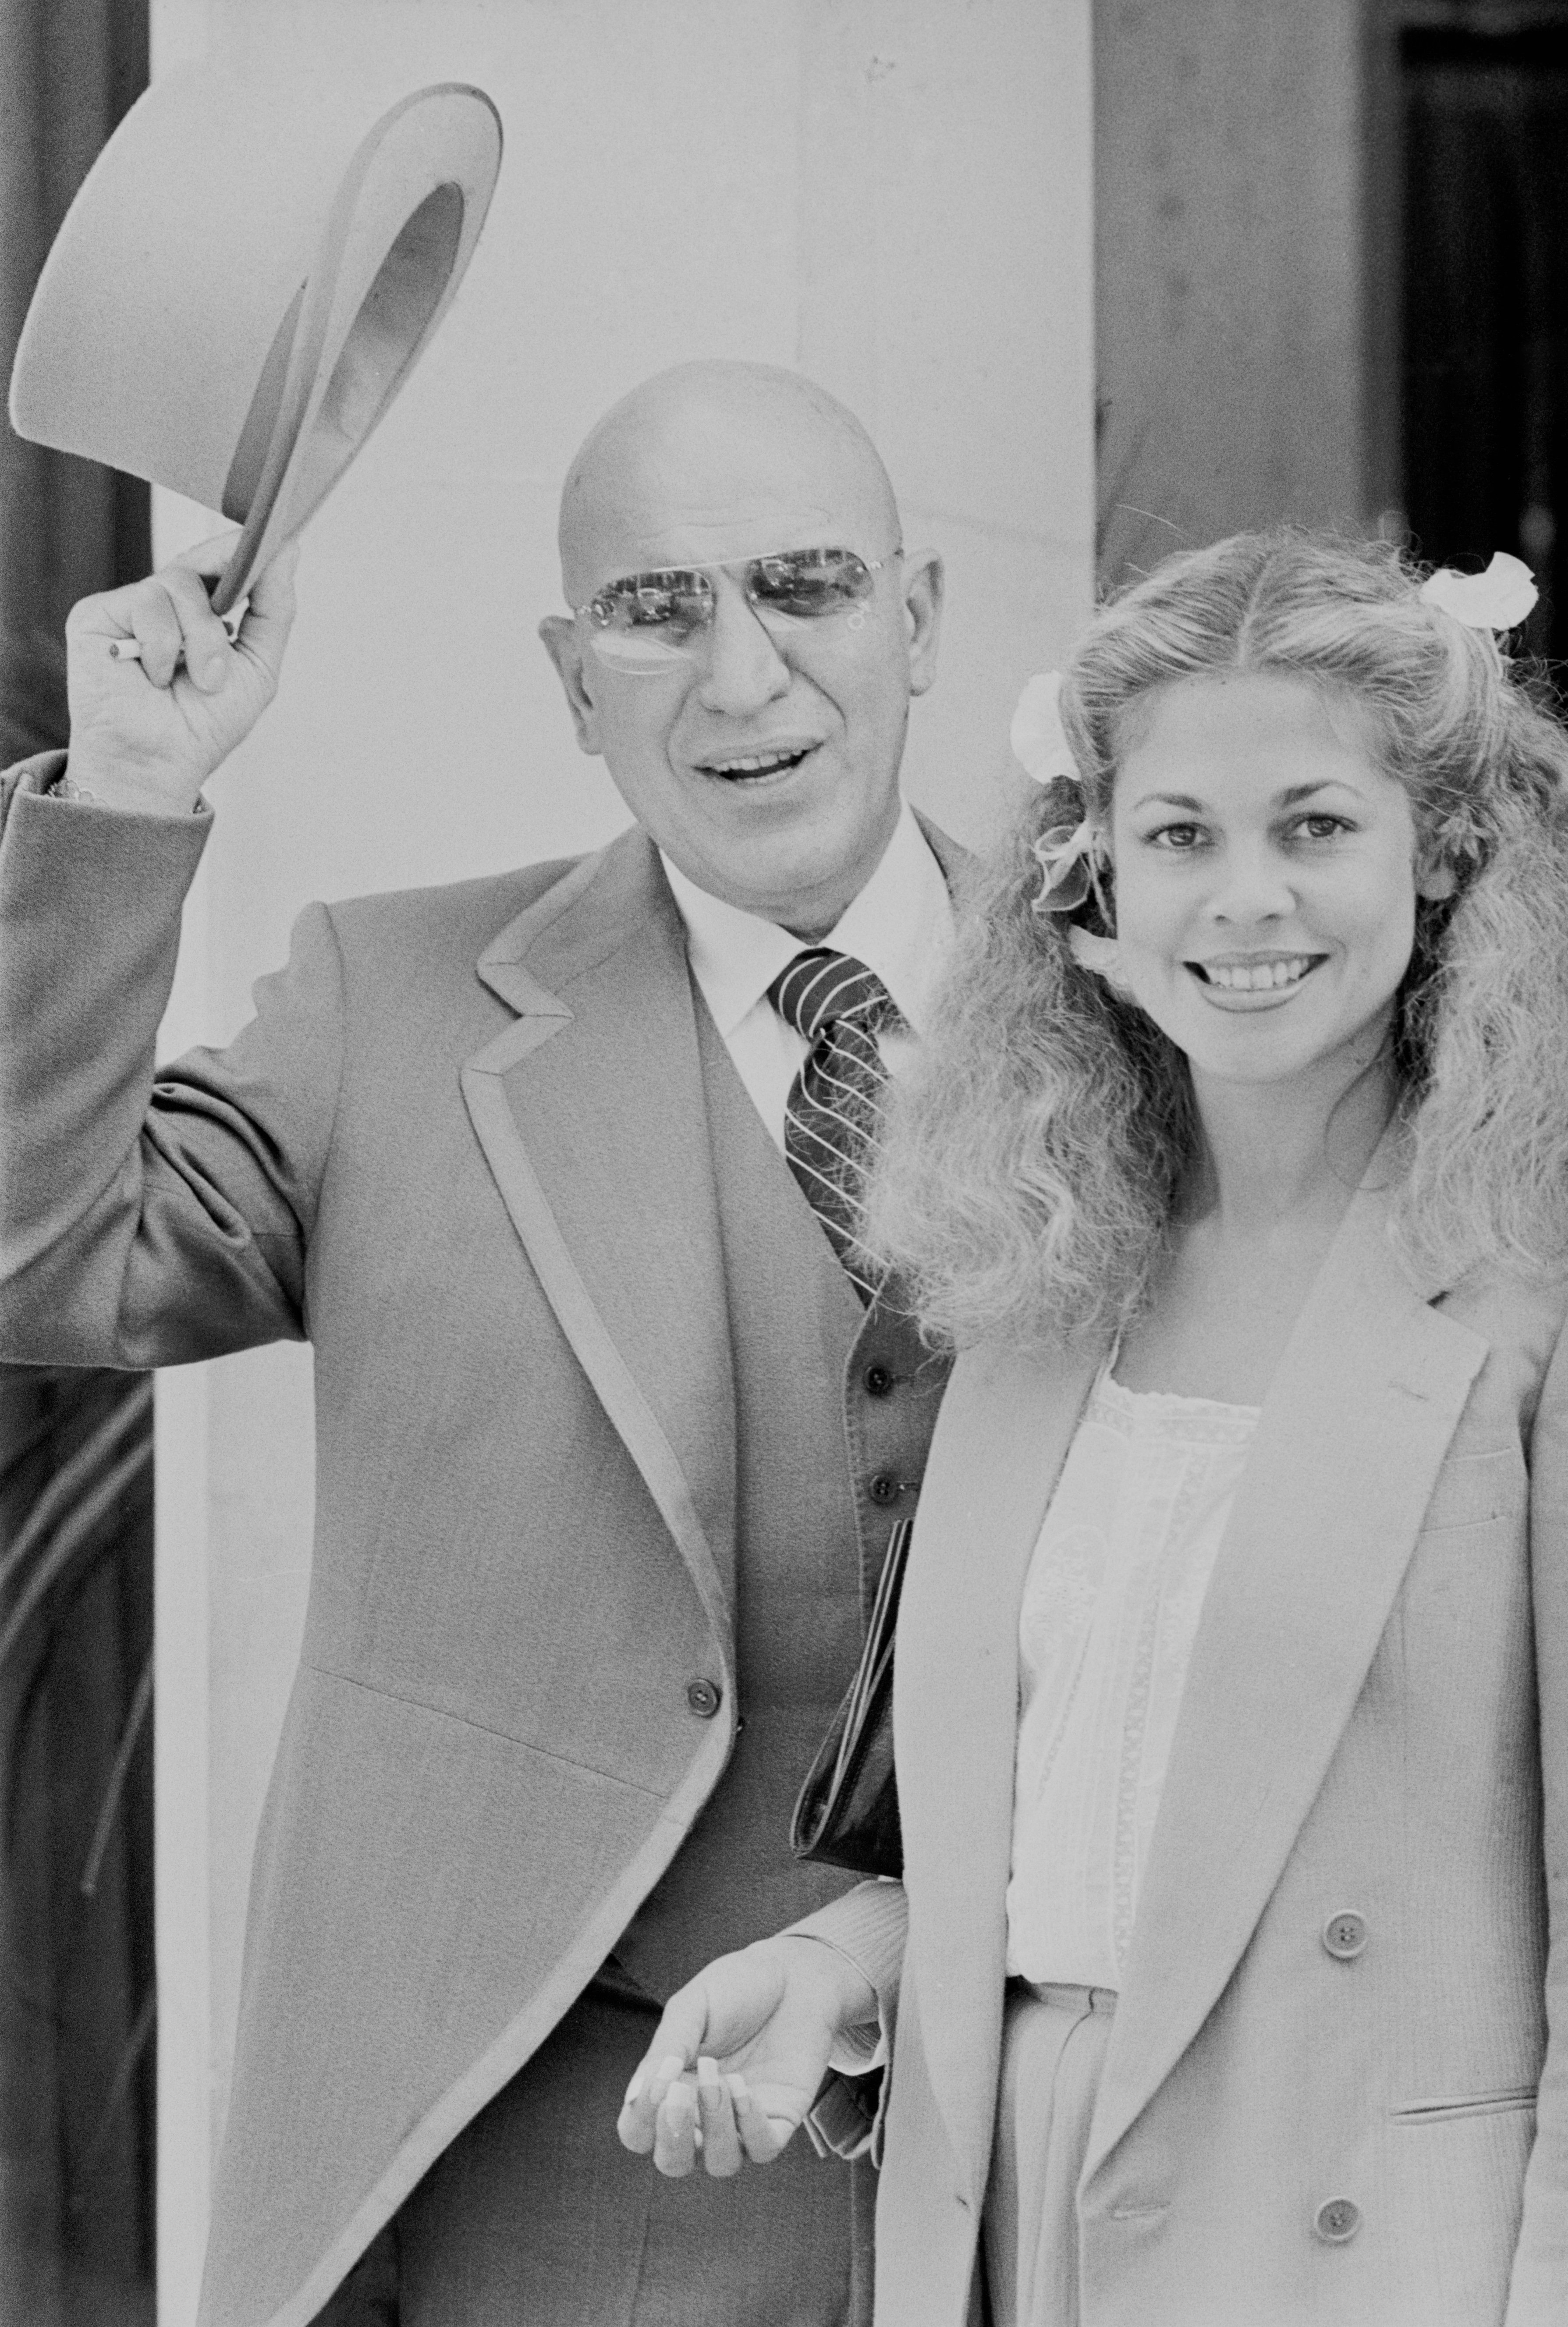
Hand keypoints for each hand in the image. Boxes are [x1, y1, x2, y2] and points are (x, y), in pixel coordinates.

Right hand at [61, 531, 298, 813]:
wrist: (159, 764)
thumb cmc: (203, 726)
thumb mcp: (258, 666)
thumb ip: (273, 607)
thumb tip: (289, 546)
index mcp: (199, 610)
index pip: (220, 560)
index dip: (243, 552)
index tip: (270, 545)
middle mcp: (163, 603)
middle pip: (201, 566)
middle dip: (221, 617)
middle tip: (219, 669)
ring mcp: (129, 606)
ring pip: (177, 584)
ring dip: (198, 642)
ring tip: (191, 682)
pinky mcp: (96, 614)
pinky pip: (146, 602)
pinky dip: (162, 648)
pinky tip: (154, 678)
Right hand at [617, 1935, 874, 2177]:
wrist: (793, 1973)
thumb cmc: (736, 1987)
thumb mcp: (692, 2009)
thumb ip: (665, 2050)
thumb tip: (634, 2096)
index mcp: (672, 2088)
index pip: (638, 2132)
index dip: (640, 2119)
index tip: (657, 2081)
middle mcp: (703, 2114)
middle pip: (674, 2163)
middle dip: (673, 2139)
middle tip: (681, 2093)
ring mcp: (743, 2121)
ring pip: (720, 2163)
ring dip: (715, 2128)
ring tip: (719, 2078)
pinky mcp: (780, 2118)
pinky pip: (762, 2148)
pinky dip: (750, 2126)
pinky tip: (744, 2087)